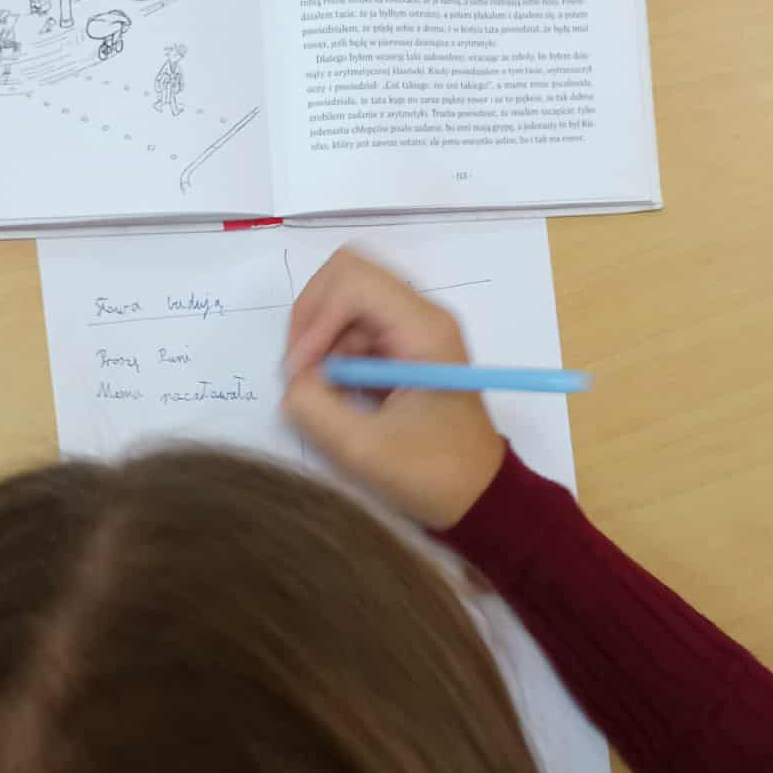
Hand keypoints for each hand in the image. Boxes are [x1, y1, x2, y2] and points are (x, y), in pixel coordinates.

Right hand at [282, 248, 504, 527]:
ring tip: (320, 390)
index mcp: (424, 330)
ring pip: (345, 302)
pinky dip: (332, 354)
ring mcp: (413, 328)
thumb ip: (315, 409)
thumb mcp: (365, 450)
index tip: (300, 372)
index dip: (315, 319)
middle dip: (311, 320)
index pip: (353, 281)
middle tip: (300, 371)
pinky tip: (337, 393)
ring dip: (320, 341)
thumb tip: (293, 381)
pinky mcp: (403, 346)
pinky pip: (353, 329)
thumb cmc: (434, 474)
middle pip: (347, 277)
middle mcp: (421, 315)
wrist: (479, 495)